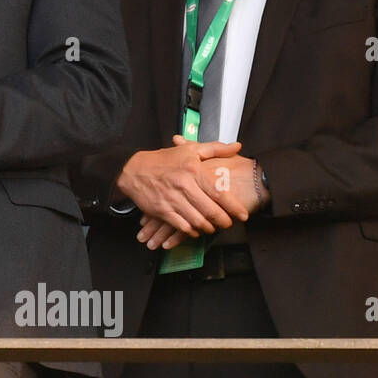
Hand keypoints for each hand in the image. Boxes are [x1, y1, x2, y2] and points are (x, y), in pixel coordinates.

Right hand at [134, 140, 268, 249]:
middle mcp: (183, 185)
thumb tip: (237, 146)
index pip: (219, 192)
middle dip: (223, 221)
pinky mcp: (161, 210)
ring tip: (212, 226)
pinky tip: (195, 229)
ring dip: (208, 227)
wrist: (134, 170)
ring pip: (197, 221)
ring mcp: (172, 199)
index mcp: (193, 170)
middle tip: (228, 223)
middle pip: (210, 210)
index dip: (233, 207)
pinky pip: (181, 226)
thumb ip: (216, 149)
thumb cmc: (164, 160)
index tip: (243, 215)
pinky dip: (191, 231)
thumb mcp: (190, 150)